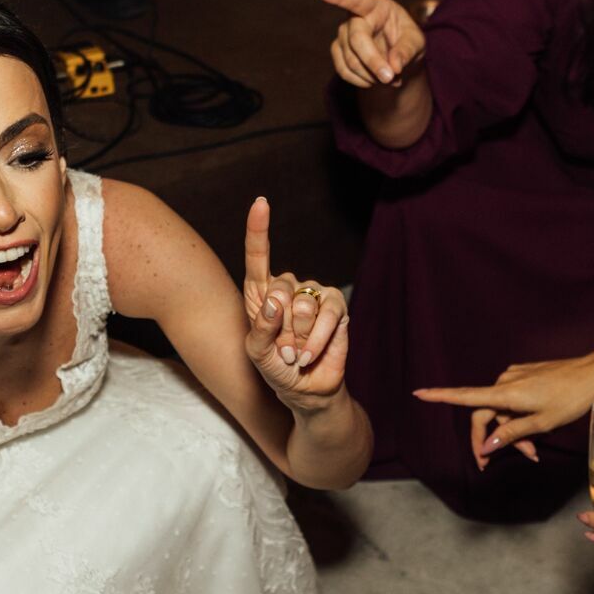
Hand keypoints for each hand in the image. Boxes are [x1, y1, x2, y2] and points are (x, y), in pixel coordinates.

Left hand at [243, 197, 349, 406]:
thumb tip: (276, 301)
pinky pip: (327, 316)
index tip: (260, 203)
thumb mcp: (257, 352)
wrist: (305, 390)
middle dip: (279, 327)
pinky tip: (309, 355)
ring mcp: (313, 295)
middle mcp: (287, 287)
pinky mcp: (336, 307)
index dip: (259, 230)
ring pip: (302, 305)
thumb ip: (261, 328)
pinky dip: (316, 340)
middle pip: (279, 288)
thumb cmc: (276, 368)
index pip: (258, 256)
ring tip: (297, 351)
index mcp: (261, 293)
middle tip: (283, 348)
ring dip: (298, 337)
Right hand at [316, 0, 425, 88]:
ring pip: (351, 60)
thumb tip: (393, 67)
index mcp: (374, 5)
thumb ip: (407, 51)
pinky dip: (362, 81)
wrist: (396, 53)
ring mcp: (343, 34)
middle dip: (373, 62)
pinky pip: (345, 71)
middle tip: (390, 78)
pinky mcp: (338, 51)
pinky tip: (375, 80)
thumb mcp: (416, 41)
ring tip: (390, 78)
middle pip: (357, 40)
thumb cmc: (407, 39)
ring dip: (372, 75)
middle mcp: (354, 18)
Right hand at [414, 328, 593, 464]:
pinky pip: (514, 402)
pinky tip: (535, 434)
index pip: (464, 396)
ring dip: (510, 433)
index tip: (418, 393)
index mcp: (505, 393)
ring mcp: (516, 378)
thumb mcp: (542, 423)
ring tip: (532, 451)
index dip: (439, 396)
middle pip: (484, 414)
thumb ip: (511, 434)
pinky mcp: (527, 377)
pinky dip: (519, 420)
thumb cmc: (571, 398)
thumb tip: (485, 445)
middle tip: (494, 464)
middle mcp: (505, 382)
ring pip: (502, 411)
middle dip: (491, 439)